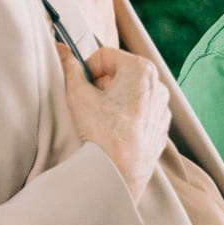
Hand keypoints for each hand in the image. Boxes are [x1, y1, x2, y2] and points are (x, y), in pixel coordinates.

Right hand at [63, 43, 170, 201]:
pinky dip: (125, 116)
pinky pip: (139, 112)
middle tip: (90, 104)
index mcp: (141, 69)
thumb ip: (70, 68)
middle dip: (101, 84)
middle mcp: (157, 85)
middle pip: (119, 72)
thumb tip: (61, 50)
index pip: (104, 55)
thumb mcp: (78, 95)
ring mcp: (162, 107)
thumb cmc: (102, 133)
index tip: (80, 85)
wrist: (120, 174)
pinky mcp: (161, 126)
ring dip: (113, 100)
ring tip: (102, 119)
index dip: (87, 68)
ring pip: (129, 92)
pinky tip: (114, 131)